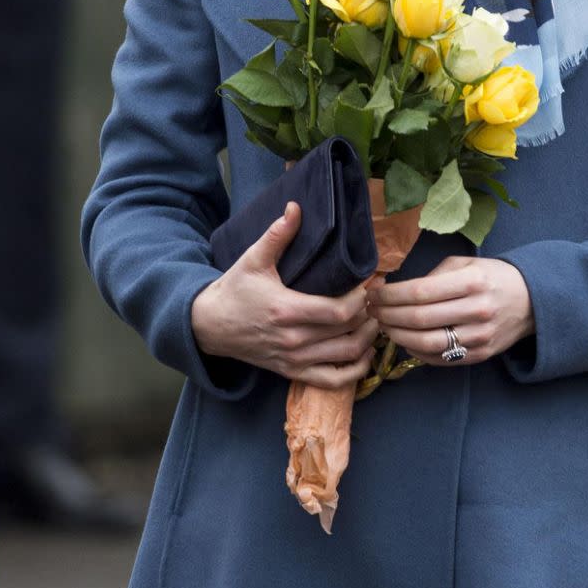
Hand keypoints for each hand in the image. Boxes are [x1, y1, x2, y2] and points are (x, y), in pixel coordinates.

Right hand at [191, 200, 380, 388]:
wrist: (210, 326)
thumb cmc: (235, 290)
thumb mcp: (253, 259)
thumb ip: (277, 235)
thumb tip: (296, 207)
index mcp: (286, 310)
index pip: (338, 312)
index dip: (361, 300)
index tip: (368, 284)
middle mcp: (293, 339)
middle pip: (348, 333)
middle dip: (369, 315)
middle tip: (377, 298)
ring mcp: (294, 359)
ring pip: (346, 356)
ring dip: (368, 339)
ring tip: (375, 320)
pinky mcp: (292, 372)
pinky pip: (333, 380)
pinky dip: (355, 370)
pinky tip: (365, 353)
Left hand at [367, 253, 533, 366]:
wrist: (531, 301)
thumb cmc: (492, 278)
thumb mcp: (466, 265)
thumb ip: (433, 277)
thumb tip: (397, 292)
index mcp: (472, 282)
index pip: (419, 292)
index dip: (390, 295)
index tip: (374, 294)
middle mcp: (477, 310)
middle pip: (419, 319)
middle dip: (387, 315)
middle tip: (373, 311)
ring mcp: (480, 336)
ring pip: (426, 343)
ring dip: (397, 336)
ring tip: (385, 326)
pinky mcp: (480, 355)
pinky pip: (440, 358)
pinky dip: (416, 351)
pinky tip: (406, 340)